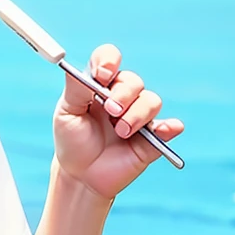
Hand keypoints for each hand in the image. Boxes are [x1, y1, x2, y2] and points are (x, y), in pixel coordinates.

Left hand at [52, 43, 184, 201]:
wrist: (81, 176)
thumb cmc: (72, 141)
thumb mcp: (66, 113)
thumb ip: (75, 88)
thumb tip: (88, 69)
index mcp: (100, 85)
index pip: (108, 59)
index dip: (109, 61)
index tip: (103, 75)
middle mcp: (122, 97)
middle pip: (133, 80)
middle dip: (123, 94)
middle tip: (111, 111)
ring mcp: (138, 116)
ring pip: (151, 101)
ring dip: (137, 114)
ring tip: (121, 132)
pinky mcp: (152, 138)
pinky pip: (168, 127)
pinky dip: (169, 126)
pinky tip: (165, 129)